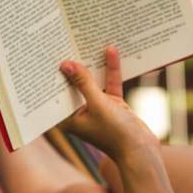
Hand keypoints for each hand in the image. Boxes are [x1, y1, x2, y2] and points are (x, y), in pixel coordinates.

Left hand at [58, 45, 158, 160]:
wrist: (142, 151)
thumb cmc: (116, 133)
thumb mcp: (98, 104)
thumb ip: (83, 83)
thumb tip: (66, 64)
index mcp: (68, 119)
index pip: (57, 92)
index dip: (54, 73)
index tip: (50, 53)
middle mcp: (80, 113)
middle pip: (75, 84)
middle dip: (75, 65)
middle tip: (67, 41)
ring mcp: (98, 108)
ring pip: (94, 82)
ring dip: (94, 65)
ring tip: (89, 42)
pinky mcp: (114, 106)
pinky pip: (110, 84)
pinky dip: (111, 70)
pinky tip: (111, 52)